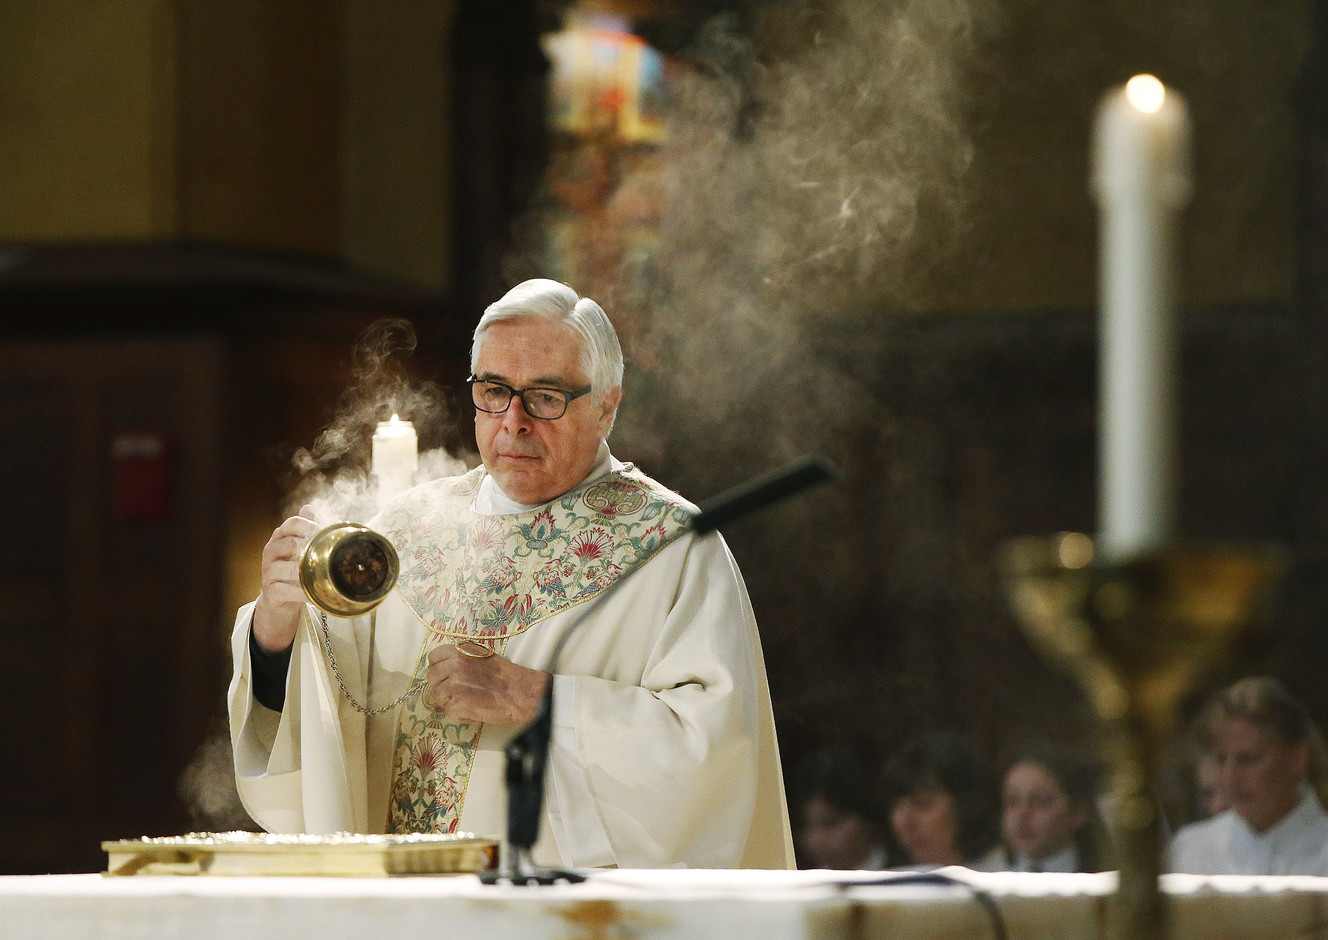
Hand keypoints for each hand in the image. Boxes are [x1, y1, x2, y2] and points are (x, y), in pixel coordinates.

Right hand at [252, 505, 319, 652]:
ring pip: (284, 568)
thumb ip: (306, 529)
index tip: (323, 531)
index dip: (309, 524)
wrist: (280, 598)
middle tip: (326, 555)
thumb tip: (308, 507)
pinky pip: (284, 590)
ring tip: (320, 575)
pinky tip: (313, 595)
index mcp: (280, 538)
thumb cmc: (294, 568)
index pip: (292, 523)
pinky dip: (300, 593)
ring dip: (304, 572)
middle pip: (290, 544)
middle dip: (310, 548)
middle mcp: (271, 552)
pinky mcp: (270, 591)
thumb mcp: (299, 547)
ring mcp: (268, 572)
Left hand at [425, 644, 549, 724]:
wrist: (518, 691)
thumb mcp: (480, 657)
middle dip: (442, 686)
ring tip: (468, 701)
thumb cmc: (504, 674)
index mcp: (458, 652)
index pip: (433, 658)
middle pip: (432, 679)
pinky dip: (459, 715)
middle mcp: (452, 666)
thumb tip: (443, 675)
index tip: (446, 675)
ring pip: (438, 697)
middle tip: (459, 691)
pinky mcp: (456, 704)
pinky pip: (448, 712)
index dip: (439, 668)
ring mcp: (452, 686)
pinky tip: (473, 710)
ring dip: (450, 702)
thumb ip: (460, 662)